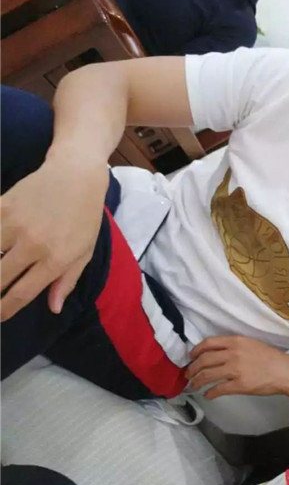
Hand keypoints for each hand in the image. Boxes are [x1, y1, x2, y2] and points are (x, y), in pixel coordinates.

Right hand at [0, 159, 107, 320]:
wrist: (76, 174)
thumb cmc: (84, 217)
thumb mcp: (84, 252)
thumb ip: (67, 281)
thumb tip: (53, 308)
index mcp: (56, 259)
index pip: (21, 294)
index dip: (4, 310)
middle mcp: (33, 244)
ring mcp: (15, 223)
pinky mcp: (2, 205)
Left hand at [185, 336, 288, 398]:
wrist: (285, 371)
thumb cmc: (270, 358)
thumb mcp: (250, 344)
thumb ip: (233, 346)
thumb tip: (215, 354)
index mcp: (235, 341)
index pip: (207, 344)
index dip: (195, 351)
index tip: (191, 357)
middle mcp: (232, 353)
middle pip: (203, 360)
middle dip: (192, 368)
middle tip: (188, 374)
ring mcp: (235, 370)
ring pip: (207, 375)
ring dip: (197, 381)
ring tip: (194, 385)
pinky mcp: (239, 385)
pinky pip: (217, 389)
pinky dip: (209, 393)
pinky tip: (207, 395)